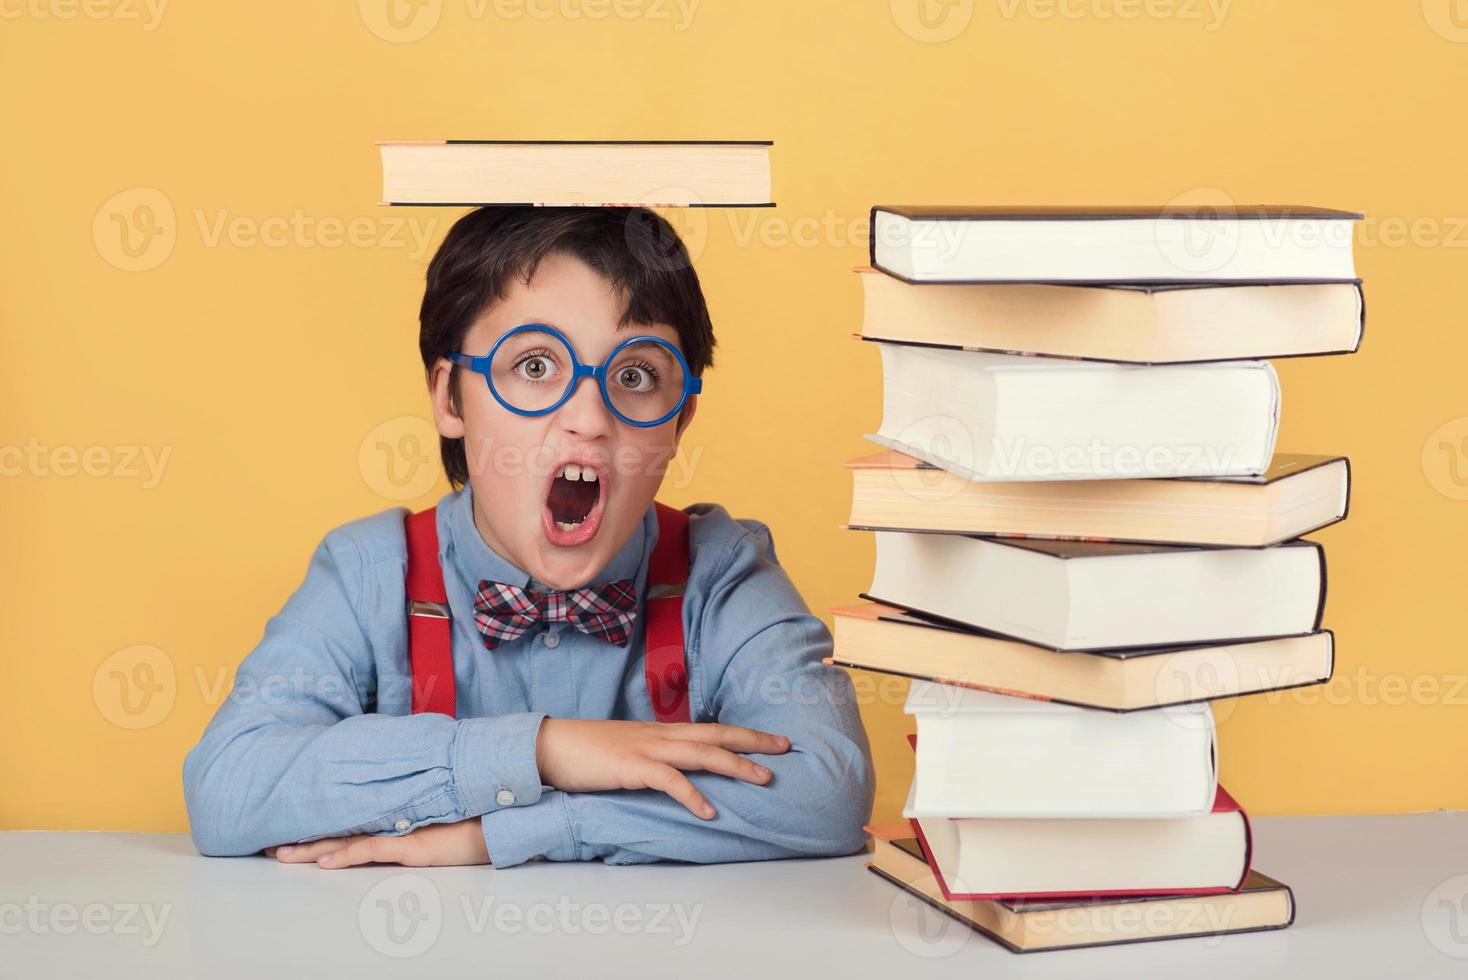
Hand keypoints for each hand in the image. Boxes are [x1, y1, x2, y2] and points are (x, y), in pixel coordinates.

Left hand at [266, 818, 489, 868]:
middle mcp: (391, 820)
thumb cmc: (475, 817)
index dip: (315, 826)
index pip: (346, 821)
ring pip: (346, 840)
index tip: (286, 830)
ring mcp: (401, 832)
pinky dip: (347, 855)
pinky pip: (373, 851)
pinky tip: (325, 862)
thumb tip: (392, 815)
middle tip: (266, 845)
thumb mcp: (438, 817)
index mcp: (393, 815)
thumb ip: (412, 814)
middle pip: (337, 829)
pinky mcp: (413, 845)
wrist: (503, 815)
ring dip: (311, 849)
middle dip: (300, 839)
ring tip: (280, 855)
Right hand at [535, 719, 789, 819]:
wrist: (550, 745)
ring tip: (764, 779)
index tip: (773, 739)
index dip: (743, 734)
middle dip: (753, 741)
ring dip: (736, 766)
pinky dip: (691, 795)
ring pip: (702, 754)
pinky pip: (669, 781)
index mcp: (661, 732)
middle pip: (716, 735)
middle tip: (786, 747)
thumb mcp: (628, 750)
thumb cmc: (587, 752)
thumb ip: (655, 757)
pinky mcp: (632, 768)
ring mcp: (647, 750)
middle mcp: (661, 736)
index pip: (711, 729)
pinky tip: (709, 811)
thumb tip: (677, 771)